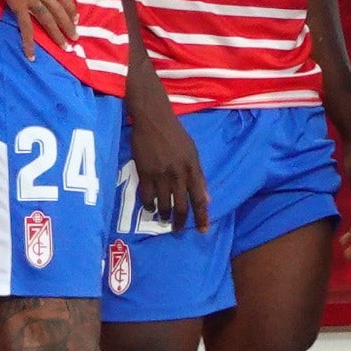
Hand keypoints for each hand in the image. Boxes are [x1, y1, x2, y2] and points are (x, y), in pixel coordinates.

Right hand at [0, 0, 76, 60]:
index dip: (69, 5)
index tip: (76, 15)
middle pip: (58, 7)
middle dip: (68, 23)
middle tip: (76, 37)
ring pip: (49, 18)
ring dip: (58, 34)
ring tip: (66, 47)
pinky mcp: (18, 4)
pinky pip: (26, 27)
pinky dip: (29, 42)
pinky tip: (31, 56)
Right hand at [129, 103, 209, 231]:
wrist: (154, 119)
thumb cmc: (176, 134)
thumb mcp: (193, 153)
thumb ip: (199, 176)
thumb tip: (206, 198)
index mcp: (192, 169)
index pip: (200, 198)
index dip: (202, 216)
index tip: (203, 230)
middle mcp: (178, 174)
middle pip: (182, 206)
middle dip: (180, 222)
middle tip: (177, 230)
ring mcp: (160, 175)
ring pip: (163, 205)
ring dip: (164, 216)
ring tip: (164, 220)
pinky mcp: (144, 173)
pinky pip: (146, 197)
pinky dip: (149, 206)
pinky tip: (150, 208)